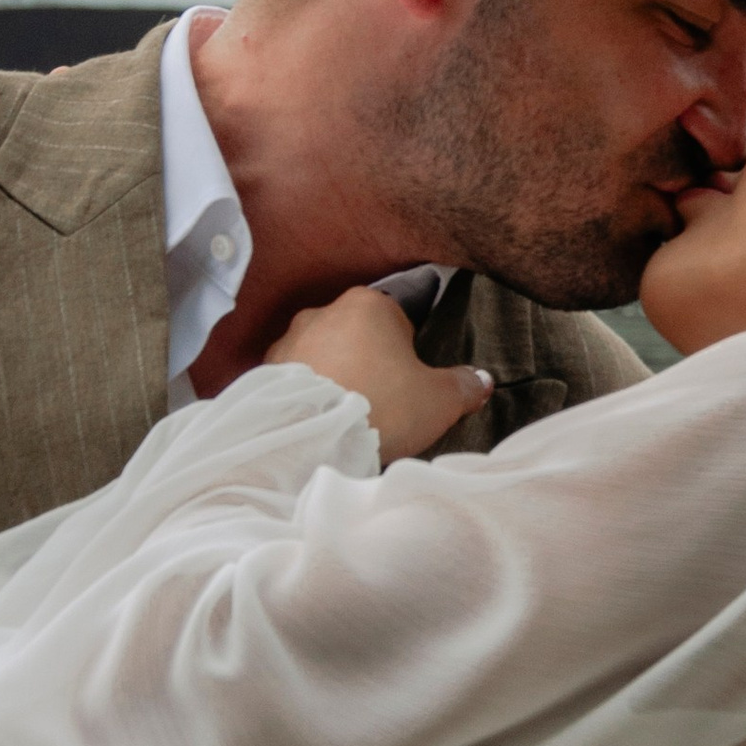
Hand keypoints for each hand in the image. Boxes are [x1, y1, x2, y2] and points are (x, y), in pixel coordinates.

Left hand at [266, 285, 486, 461]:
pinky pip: (297, 381)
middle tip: (383, 403)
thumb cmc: (382, 407)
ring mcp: (289, 340)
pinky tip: (321, 422)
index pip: (399, 319)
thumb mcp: (440, 400)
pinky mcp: (264, 372)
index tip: (411, 383)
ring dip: (336, 378)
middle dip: (369, 363)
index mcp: (369, 304)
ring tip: (349, 417)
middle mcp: (323, 311)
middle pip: (358, 335)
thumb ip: (464, 385)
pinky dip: (309, 396)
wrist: (311, 441)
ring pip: (324, 356)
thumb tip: (481, 380)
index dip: (409, 353)